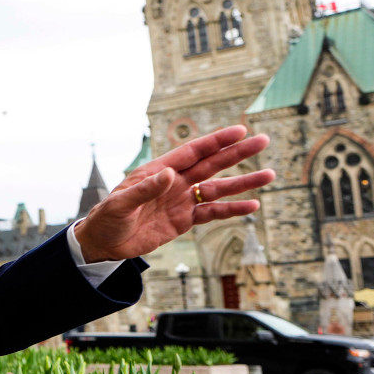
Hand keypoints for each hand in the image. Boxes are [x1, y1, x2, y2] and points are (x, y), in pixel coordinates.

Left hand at [74, 125, 274, 262]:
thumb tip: (170, 174)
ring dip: (243, 182)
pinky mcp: (184, 220)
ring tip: (269, 174)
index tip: (240, 130)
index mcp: (159, 170)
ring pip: (218, 188)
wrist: (105, 242)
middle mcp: (175, 182)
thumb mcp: (121, 203)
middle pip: (213, 164)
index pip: (193, 152)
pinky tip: (252, 205)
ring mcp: (182, 200)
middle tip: (264, 140)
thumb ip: (145, 189)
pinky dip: (232, 209)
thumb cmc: (107, 218)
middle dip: (238, 153)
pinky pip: (212, 213)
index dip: (216, 141)